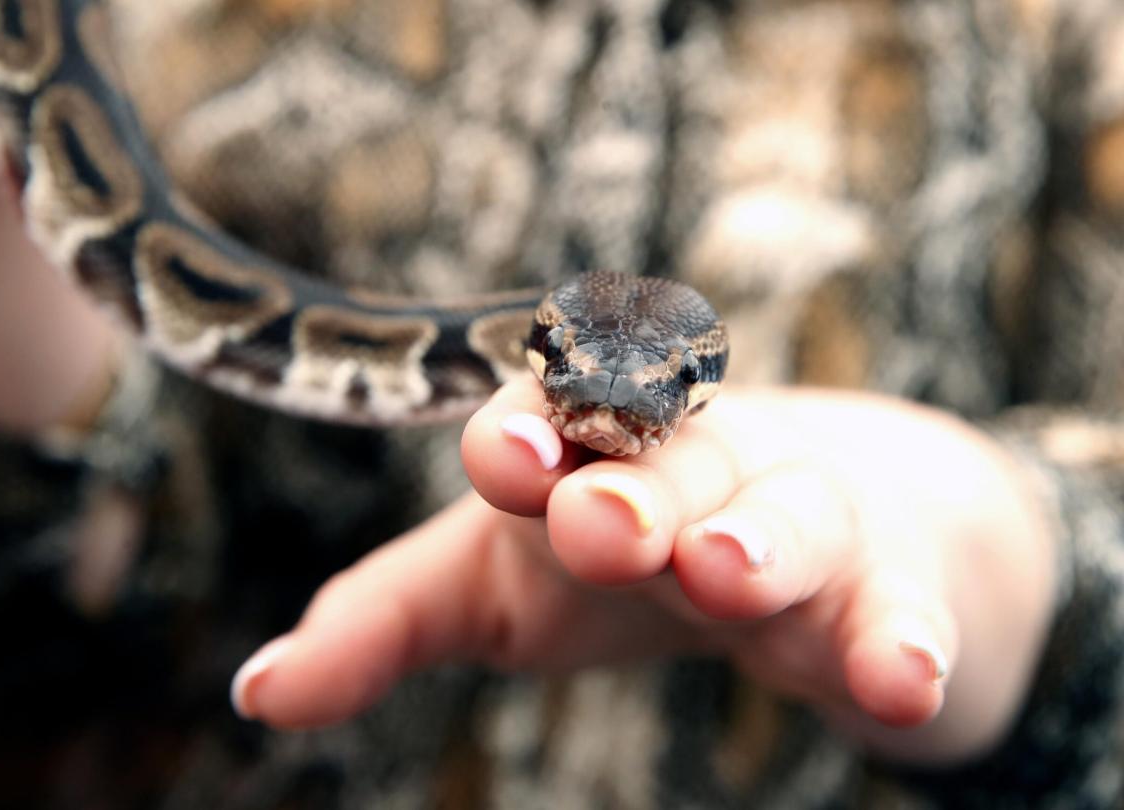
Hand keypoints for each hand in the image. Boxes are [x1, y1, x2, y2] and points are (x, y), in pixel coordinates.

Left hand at [231, 379, 1055, 764]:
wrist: (819, 523)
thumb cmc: (624, 542)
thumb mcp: (494, 584)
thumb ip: (383, 621)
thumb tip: (255, 694)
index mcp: (589, 451)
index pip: (550, 425)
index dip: (524, 441)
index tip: (501, 464)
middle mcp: (690, 465)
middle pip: (666, 463)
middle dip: (631, 487)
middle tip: (600, 524)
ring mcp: (798, 514)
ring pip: (787, 514)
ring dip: (758, 537)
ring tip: (727, 572)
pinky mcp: (888, 579)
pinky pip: (897, 603)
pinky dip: (904, 636)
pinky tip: (902, 680)